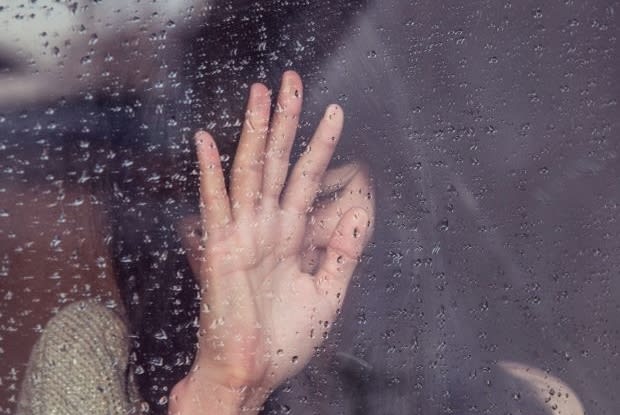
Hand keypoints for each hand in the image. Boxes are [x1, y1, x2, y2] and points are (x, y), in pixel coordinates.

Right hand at [170, 71, 372, 413]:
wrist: (252, 374)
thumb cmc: (283, 340)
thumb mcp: (327, 293)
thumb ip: (343, 252)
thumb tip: (358, 210)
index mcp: (290, 237)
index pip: (306, 179)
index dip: (320, 146)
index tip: (334, 114)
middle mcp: (265, 228)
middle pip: (277, 163)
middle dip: (286, 121)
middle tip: (292, 81)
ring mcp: (242, 235)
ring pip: (250, 172)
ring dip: (254, 132)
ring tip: (261, 93)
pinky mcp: (219, 250)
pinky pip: (215, 205)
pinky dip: (210, 173)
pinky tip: (207, 141)